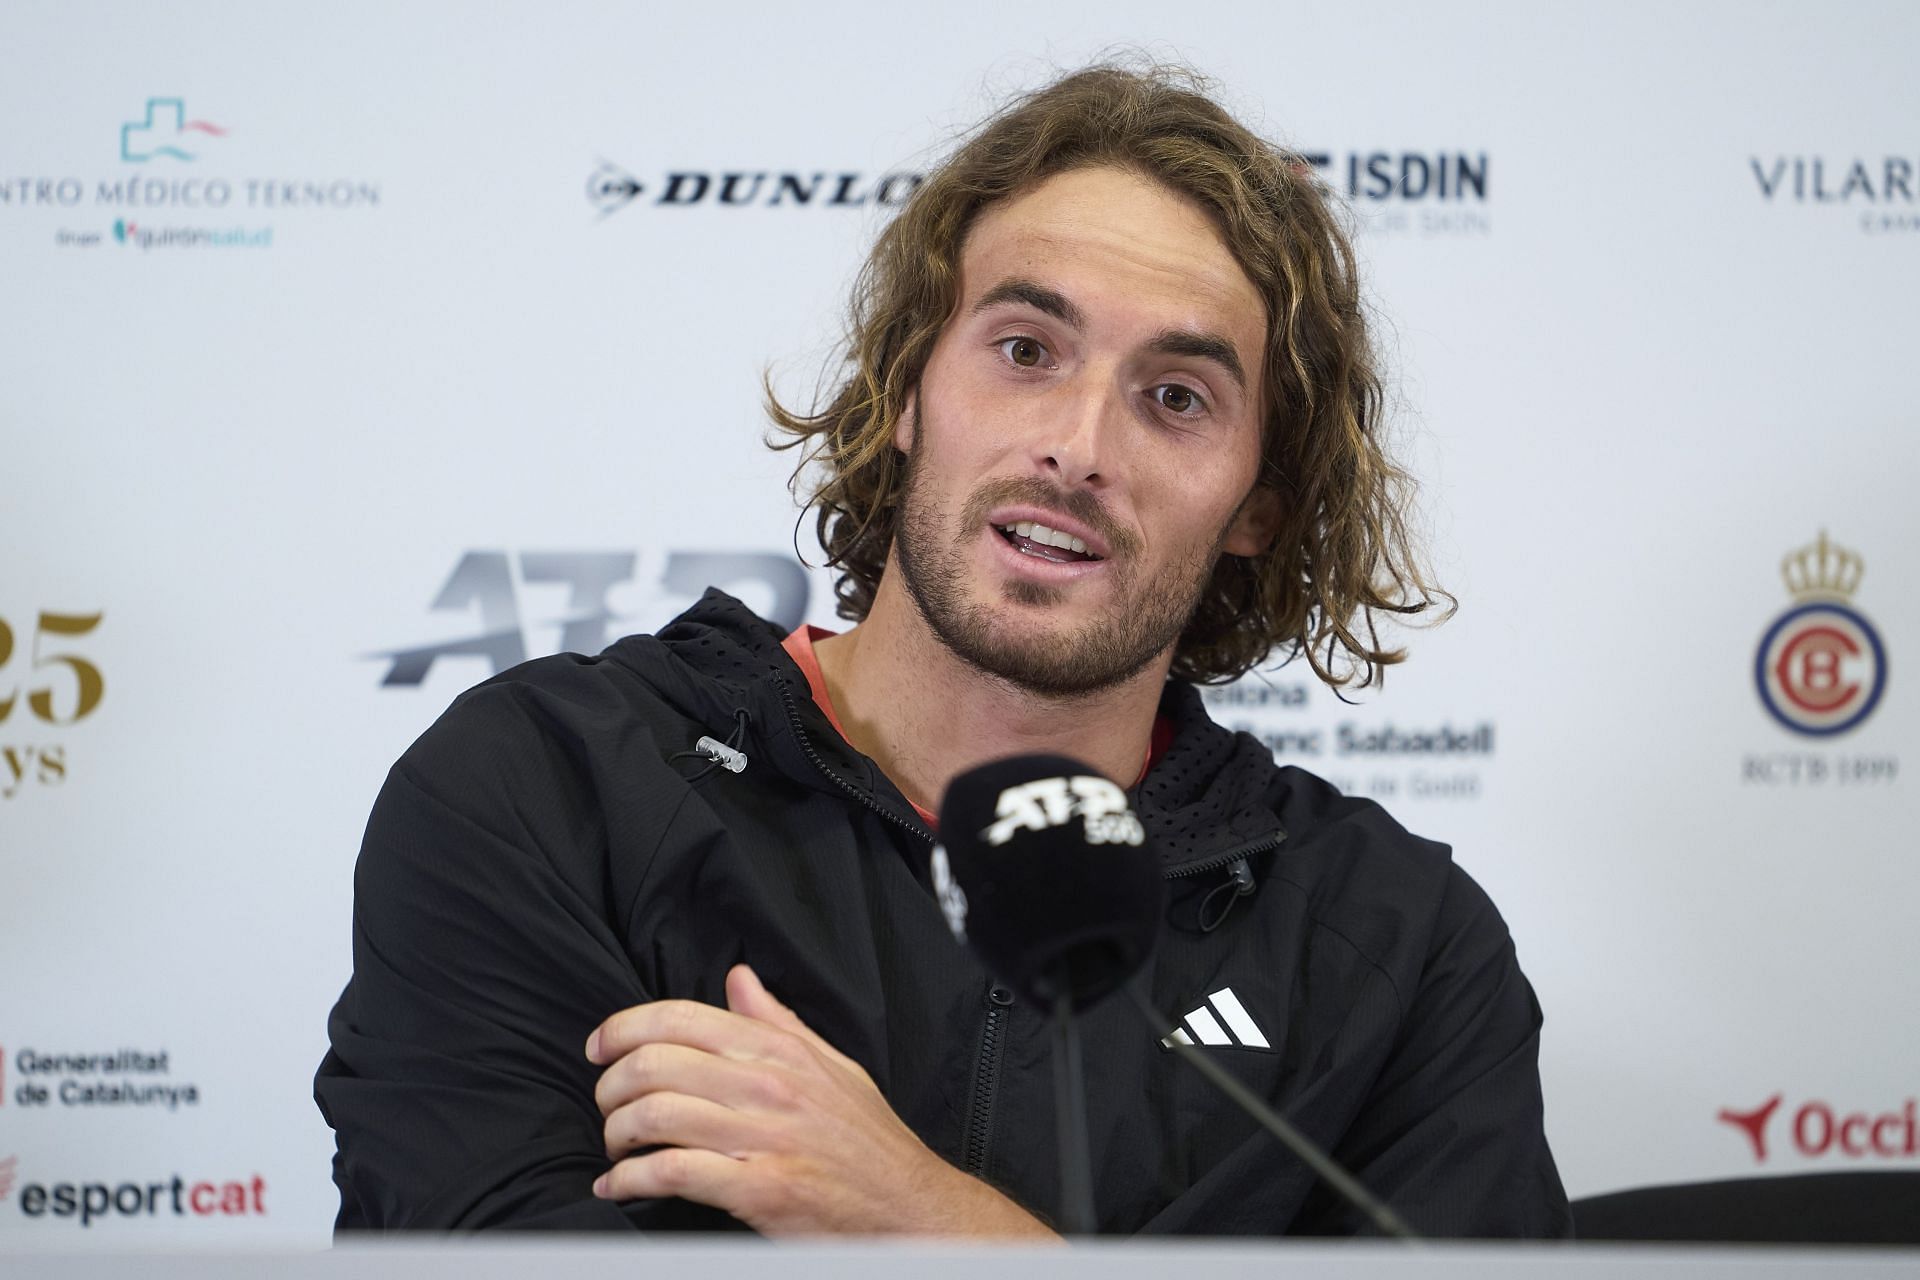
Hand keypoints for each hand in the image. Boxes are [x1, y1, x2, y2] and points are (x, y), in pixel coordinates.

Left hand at [585, 964, 1058, 1238]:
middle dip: (610, 1086)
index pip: (680, 1019)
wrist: (909, 1207)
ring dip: (615, 1133)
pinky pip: (672, 1173)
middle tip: (605, 1104)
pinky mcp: (758, 1190)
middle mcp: (767, 1087)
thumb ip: (778, 1022)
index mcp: (779, 1052)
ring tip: (613, 1146)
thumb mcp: (832, 1066)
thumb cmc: (868, 1141)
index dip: (624, 1028)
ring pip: (655, 1116)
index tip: (600, 1047)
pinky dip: (630, 1180)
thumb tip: (739, 979)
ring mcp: (762, 1139)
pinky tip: (619, 1185)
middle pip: (654, 1065)